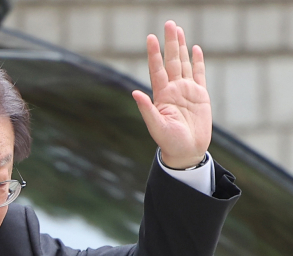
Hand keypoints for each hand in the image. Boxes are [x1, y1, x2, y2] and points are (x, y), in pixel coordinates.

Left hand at [132, 21, 210, 168]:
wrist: (186, 152)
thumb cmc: (169, 142)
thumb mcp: (156, 126)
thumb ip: (146, 109)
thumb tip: (134, 93)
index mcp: (161, 96)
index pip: (157, 69)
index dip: (154, 54)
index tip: (150, 38)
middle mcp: (173, 90)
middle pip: (171, 61)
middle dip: (170, 43)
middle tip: (169, 24)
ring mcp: (187, 91)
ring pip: (184, 64)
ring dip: (181, 47)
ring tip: (179, 30)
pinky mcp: (200, 96)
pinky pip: (199, 74)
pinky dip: (197, 62)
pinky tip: (195, 49)